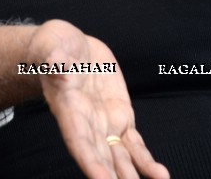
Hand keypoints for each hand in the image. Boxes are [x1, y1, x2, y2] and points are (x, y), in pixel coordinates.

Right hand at [28, 20, 168, 178]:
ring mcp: (105, 124)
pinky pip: (135, 145)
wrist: (70, 47)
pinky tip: (160, 176)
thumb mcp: (50, 46)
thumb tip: (56, 64)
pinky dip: (146, 162)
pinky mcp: (121, 118)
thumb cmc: (52, 47)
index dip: (90, 161)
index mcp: (68, 109)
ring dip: (133, 175)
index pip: (79, 140)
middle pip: (101, 157)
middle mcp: (87, 124)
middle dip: (113, 177)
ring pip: (121, 158)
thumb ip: (53, 58)